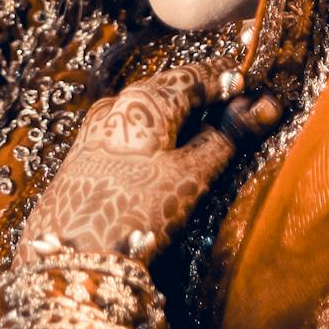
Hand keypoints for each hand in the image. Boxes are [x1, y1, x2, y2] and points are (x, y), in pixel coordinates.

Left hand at [16, 60, 281, 266]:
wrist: (68, 254)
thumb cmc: (134, 211)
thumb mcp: (190, 176)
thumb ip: (226, 138)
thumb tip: (261, 107)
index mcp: (144, 100)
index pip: (194, 75)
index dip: (225, 79)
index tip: (251, 84)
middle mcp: (116, 103)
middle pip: (169, 90)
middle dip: (203, 98)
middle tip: (235, 110)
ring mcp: (96, 128)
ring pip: (148, 112)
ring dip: (179, 119)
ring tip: (205, 136)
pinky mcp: (84, 154)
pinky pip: (130, 131)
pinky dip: (156, 136)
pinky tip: (165, 158)